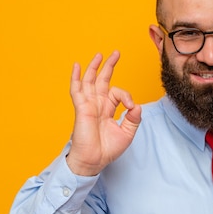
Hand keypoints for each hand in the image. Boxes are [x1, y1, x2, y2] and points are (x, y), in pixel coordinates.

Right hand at [66, 51, 140, 175]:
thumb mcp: (127, 133)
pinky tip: (77, 66)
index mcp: (108, 109)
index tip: (131, 107)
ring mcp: (89, 105)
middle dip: (109, 66)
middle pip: (103, 80)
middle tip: (116, 53)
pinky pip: (76, 90)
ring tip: (99, 54)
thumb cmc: (107, 150)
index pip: (117, 93)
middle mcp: (98, 105)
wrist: (94, 161)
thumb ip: (133, 118)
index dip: (127, 96)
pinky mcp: (81, 108)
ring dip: (94, 67)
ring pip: (90, 81)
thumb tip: (136, 105)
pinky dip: (76, 77)